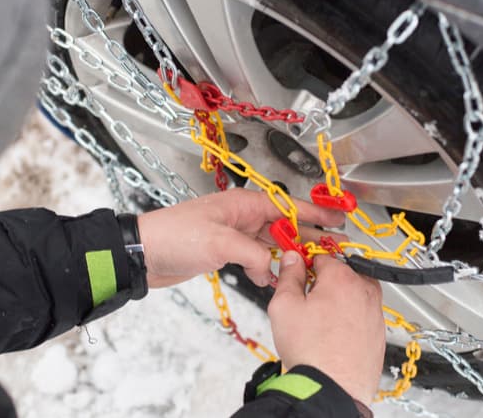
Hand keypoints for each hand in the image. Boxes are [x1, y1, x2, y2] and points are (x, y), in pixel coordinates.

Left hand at [137, 187, 345, 287]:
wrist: (143, 253)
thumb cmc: (174, 235)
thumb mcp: (220, 243)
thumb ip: (253, 254)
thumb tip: (271, 269)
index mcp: (243, 203)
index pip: (288, 205)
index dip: (316, 213)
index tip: (339, 218)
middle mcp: (242, 216)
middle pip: (285, 224)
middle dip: (309, 235)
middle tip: (336, 245)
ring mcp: (234, 234)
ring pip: (272, 243)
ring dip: (289, 255)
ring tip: (313, 264)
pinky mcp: (226, 252)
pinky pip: (256, 257)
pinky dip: (267, 268)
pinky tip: (275, 279)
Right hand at [268, 252, 384, 404]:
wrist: (334, 389)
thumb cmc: (311, 352)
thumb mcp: (284, 306)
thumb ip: (289, 276)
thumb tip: (292, 260)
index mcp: (342, 277)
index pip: (321, 255)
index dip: (306, 262)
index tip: (298, 269)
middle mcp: (365, 290)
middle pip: (341, 273)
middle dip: (324, 282)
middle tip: (306, 301)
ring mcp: (375, 312)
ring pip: (353, 294)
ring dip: (337, 301)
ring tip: (318, 322)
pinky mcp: (379, 332)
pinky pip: (361, 315)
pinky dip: (348, 320)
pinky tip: (332, 335)